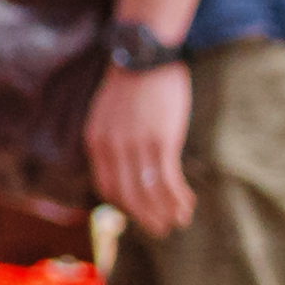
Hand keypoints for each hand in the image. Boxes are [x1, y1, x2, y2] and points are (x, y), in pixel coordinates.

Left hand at [92, 58, 198, 232]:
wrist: (145, 55)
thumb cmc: (132, 83)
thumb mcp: (110, 115)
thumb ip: (112, 139)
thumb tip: (124, 162)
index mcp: (95, 142)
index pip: (106, 187)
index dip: (124, 206)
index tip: (139, 214)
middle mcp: (111, 148)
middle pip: (126, 196)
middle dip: (145, 217)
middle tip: (161, 230)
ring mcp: (135, 146)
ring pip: (149, 193)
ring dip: (165, 212)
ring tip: (178, 222)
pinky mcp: (160, 141)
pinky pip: (167, 181)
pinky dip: (177, 198)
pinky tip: (188, 204)